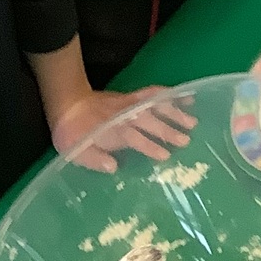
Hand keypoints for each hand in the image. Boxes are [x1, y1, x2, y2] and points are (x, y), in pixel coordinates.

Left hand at [51, 86, 196, 171]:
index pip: (133, 138)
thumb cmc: (73, 133)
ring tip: (192, 122)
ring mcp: (129, 104)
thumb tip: (113, 167)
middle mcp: (124, 115)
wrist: (68, 103)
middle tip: (186, 140)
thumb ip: (94, 159)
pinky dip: (169, 95)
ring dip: (173, 112)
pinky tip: (186, 98)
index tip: (165, 155)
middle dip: (167, 130)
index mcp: (111, 130)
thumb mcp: (75, 151)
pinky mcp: (132, 97)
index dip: (148, 145)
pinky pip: (153, 93)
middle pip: (148, 121)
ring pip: (153, 105)